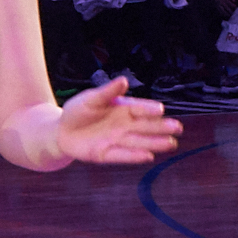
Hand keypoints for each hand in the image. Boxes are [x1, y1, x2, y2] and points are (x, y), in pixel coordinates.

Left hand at [51, 74, 183, 165]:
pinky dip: (134, 156)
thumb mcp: (91, 99)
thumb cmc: (79, 111)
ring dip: (154, 143)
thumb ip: (107, 92)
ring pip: (138, 141)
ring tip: (170, 144)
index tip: (160, 109)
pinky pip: (122, 155)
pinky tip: (149, 156)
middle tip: (177, 128)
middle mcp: (124, 125)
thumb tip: (123, 81)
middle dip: (160, 127)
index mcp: (122, 108)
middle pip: (145, 126)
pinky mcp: (106, 154)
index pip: (139, 108)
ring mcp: (116, 140)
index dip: (148, 109)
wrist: (61, 131)